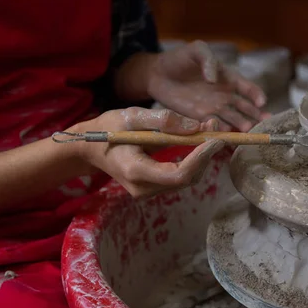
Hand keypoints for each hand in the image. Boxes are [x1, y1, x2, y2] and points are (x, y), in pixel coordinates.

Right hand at [71, 107, 224, 197]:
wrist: (90, 149)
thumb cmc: (108, 128)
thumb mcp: (131, 116)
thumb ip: (162, 120)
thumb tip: (196, 127)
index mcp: (135, 170)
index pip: (178, 174)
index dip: (200, 158)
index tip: (215, 138)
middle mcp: (143, 188)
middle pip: (186, 179)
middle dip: (205, 155)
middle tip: (217, 127)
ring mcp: (148, 191)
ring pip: (186, 179)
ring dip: (202, 157)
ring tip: (210, 130)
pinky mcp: (153, 187)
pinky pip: (179, 177)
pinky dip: (193, 160)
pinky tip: (198, 141)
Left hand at [146, 40, 268, 132]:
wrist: (158, 74)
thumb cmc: (180, 58)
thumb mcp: (197, 50)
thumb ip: (208, 59)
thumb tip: (213, 79)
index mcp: (228, 78)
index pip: (248, 88)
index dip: (256, 95)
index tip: (261, 103)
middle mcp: (224, 96)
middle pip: (245, 108)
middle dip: (255, 116)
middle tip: (263, 124)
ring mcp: (213, 108)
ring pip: (232, 119)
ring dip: (241, 125)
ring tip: (247, 131)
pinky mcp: (199, 118)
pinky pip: (214, 126)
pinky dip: (222, 131)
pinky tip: (227, 134)